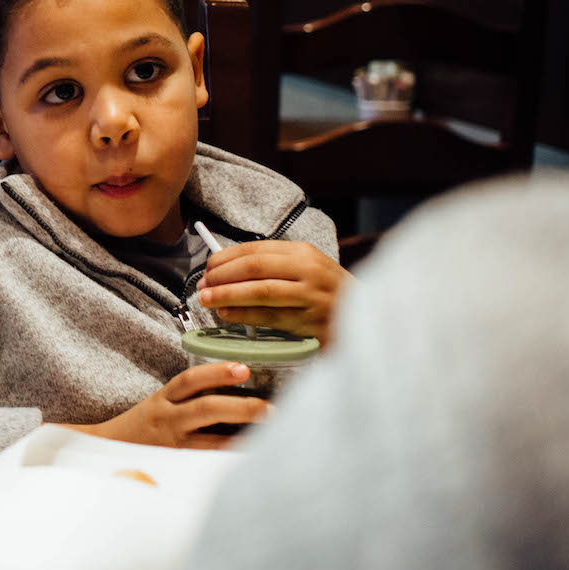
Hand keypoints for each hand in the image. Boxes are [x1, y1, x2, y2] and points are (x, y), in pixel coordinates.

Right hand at [64, 363, 267, 448]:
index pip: (189, 381)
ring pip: (211, 444)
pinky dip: (228, 464)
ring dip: (242, 441)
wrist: (106, 452)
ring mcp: (173, 447)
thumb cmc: (140, 427)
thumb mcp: (157, 404)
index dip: (216, 373)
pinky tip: (250, 463)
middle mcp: (168, 421)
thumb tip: (231, 382)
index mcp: (163, 400)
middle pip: (206, 410)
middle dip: (240, 408)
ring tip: (271, 437)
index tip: (243, 369)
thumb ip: (187, 396)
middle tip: (270, 408)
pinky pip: (206, 466)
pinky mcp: (177, 467)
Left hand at [196, 239, 348, 343]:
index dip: (226, 258)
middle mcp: (309, 269)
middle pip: (255, 267)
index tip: (207, 267)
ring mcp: (311, 295)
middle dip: (223, 276)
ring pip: (261, 291)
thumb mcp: (306, 270)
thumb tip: (227, 268)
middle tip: (202, 285)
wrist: (366, 318)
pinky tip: (229, 314)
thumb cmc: (326, 294)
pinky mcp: (311, 320)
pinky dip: (245, 315)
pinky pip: (270, 317)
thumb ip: (274, 267)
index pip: (256, 249)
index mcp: (304, 252)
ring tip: (208, 300)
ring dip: (228, 295)